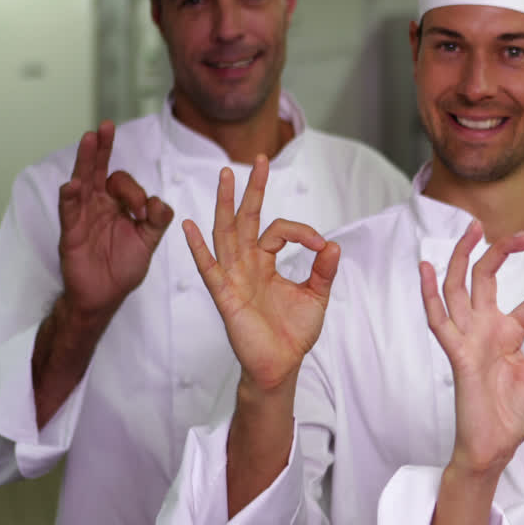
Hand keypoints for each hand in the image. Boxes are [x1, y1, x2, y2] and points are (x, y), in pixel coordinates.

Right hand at [57, 121, 174, 327]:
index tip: (142, 210)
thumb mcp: (148, 241)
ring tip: (89, 139)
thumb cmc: (124, 266)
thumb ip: (158, 220)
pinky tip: (72, 185)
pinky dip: (70, 197)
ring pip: (82, 182)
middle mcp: (99, 205)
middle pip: (99, 170)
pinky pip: (69, 211)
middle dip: (103, 148)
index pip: (124, 183)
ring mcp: (84, 216)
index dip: (135, 192)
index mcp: (118, 205)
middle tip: (106, 126)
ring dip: (86, 160)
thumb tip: (161, 202)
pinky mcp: (72, 232)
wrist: (105, 295)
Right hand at [184, 156, 339, 393]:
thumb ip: (323, 271)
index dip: (301, 231)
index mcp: (265, 263)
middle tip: (258, 159)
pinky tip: (190, 226)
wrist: (281, 365)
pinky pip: (209, 269)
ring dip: (226, 205)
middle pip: (246, 219)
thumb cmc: (293, 332)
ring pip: (226, 234)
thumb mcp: (316, 296)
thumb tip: (333, 245)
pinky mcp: (225, 296)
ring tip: (226, 176)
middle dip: (252, 190)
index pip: (278, 230)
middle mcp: (246, 265)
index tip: (321, 245)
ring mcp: (233, 278)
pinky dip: (198, 248)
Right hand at [421, 222, 523, 477]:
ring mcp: (468, 339)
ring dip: (462, 258)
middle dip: (499, 251)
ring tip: (471, 230)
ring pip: (459, 289)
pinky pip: (439, 321)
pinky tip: (426, 270)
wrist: (492, 447)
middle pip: (486, 278)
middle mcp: (485, 329)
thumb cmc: (509, 415)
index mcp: (507, 333)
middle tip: (521, 234)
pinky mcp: (457, 354)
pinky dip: (429, 295)